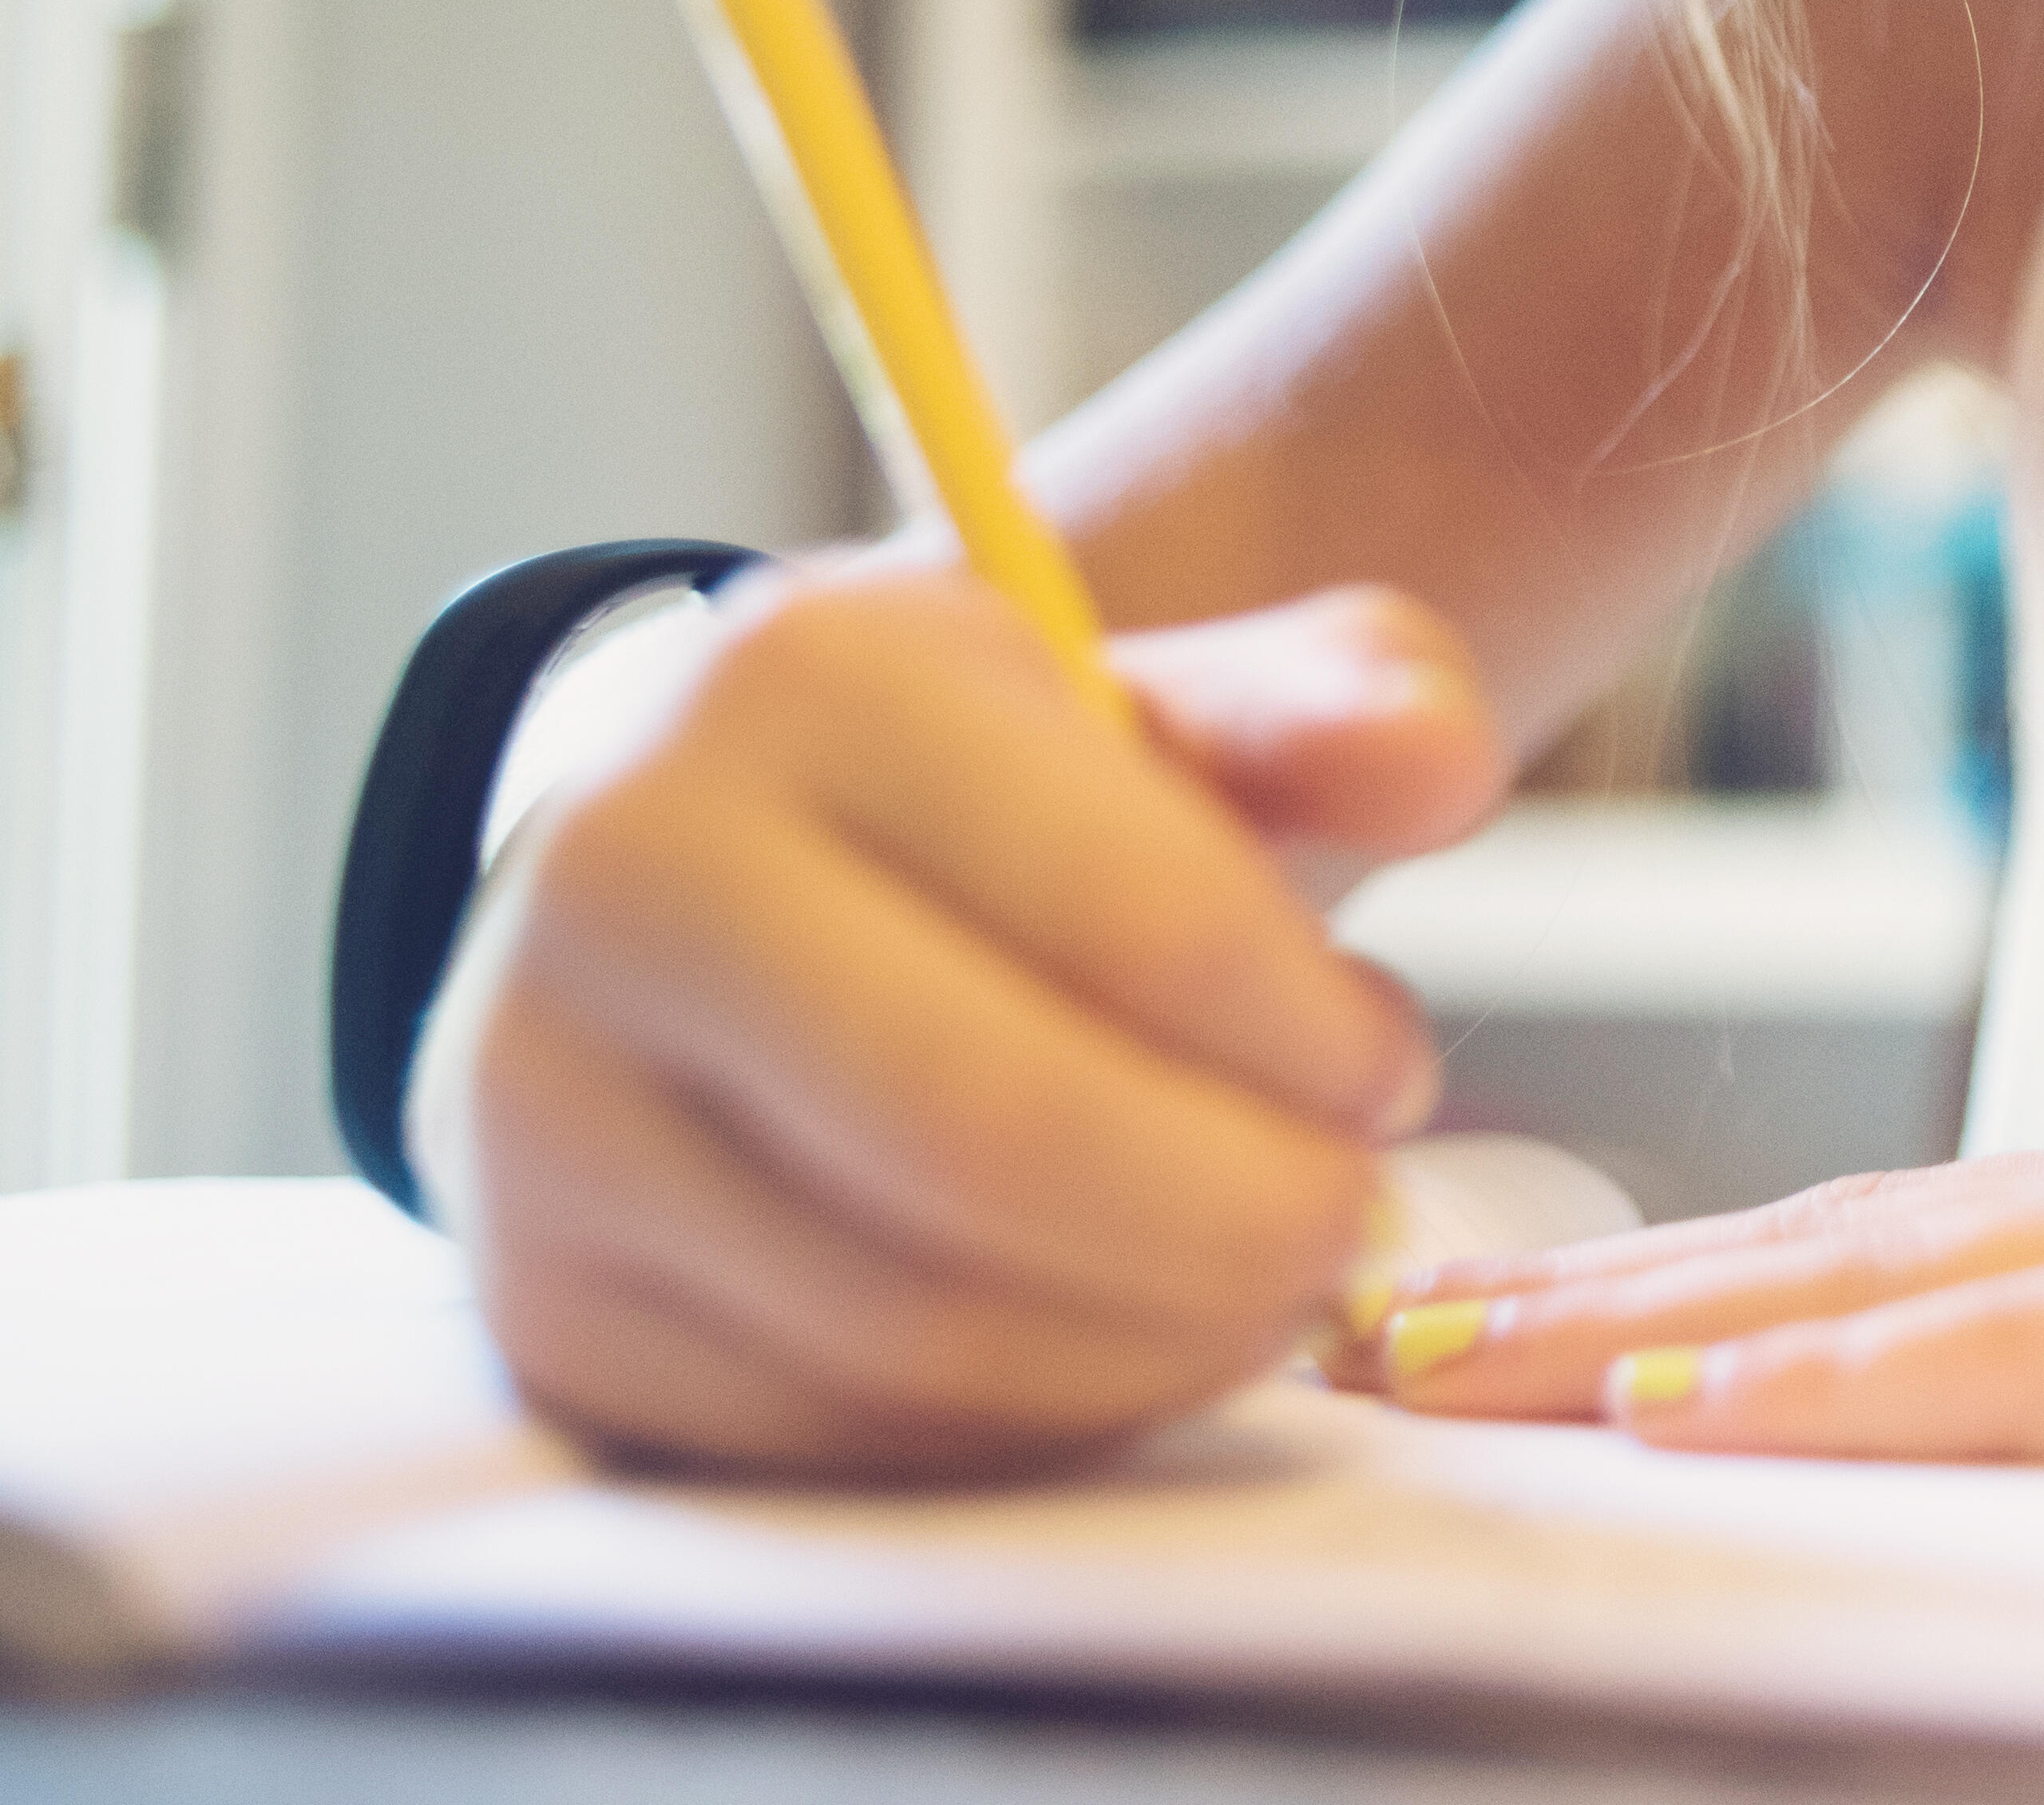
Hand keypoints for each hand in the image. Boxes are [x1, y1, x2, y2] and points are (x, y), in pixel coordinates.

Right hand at [428, 556, 1499, 1475]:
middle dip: (1240, 1213)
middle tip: (1346, 1216)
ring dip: (1157, 1336)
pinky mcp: (551, 1302)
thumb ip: (1338, 706)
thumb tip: (1439, 768)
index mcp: (803, 676)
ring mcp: (546, 1105)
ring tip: (1262, 1273)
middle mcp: (623, 876)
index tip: (1384, 1066)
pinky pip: (839, 1425)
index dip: (1310, 1035)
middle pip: (995, 1136)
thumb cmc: (996, 801)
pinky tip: (1122, 1333)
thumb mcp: (1177, 699)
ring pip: (917, 1315)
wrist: (722, 886)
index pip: (1129, 915)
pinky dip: (1034, 1415)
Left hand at [1354, 861, 2043, 1461]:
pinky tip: (1665, 1412)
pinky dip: (1816, 1389)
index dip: (1693, 1282)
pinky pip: (2000, 1365)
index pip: (1893, 1243)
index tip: (1521, 1308)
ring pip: (1842, 1298)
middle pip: (1806, 1257)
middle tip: (1358, 1323)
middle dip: (1572, 1304)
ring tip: (1414, 1359)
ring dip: (1614, 1338)